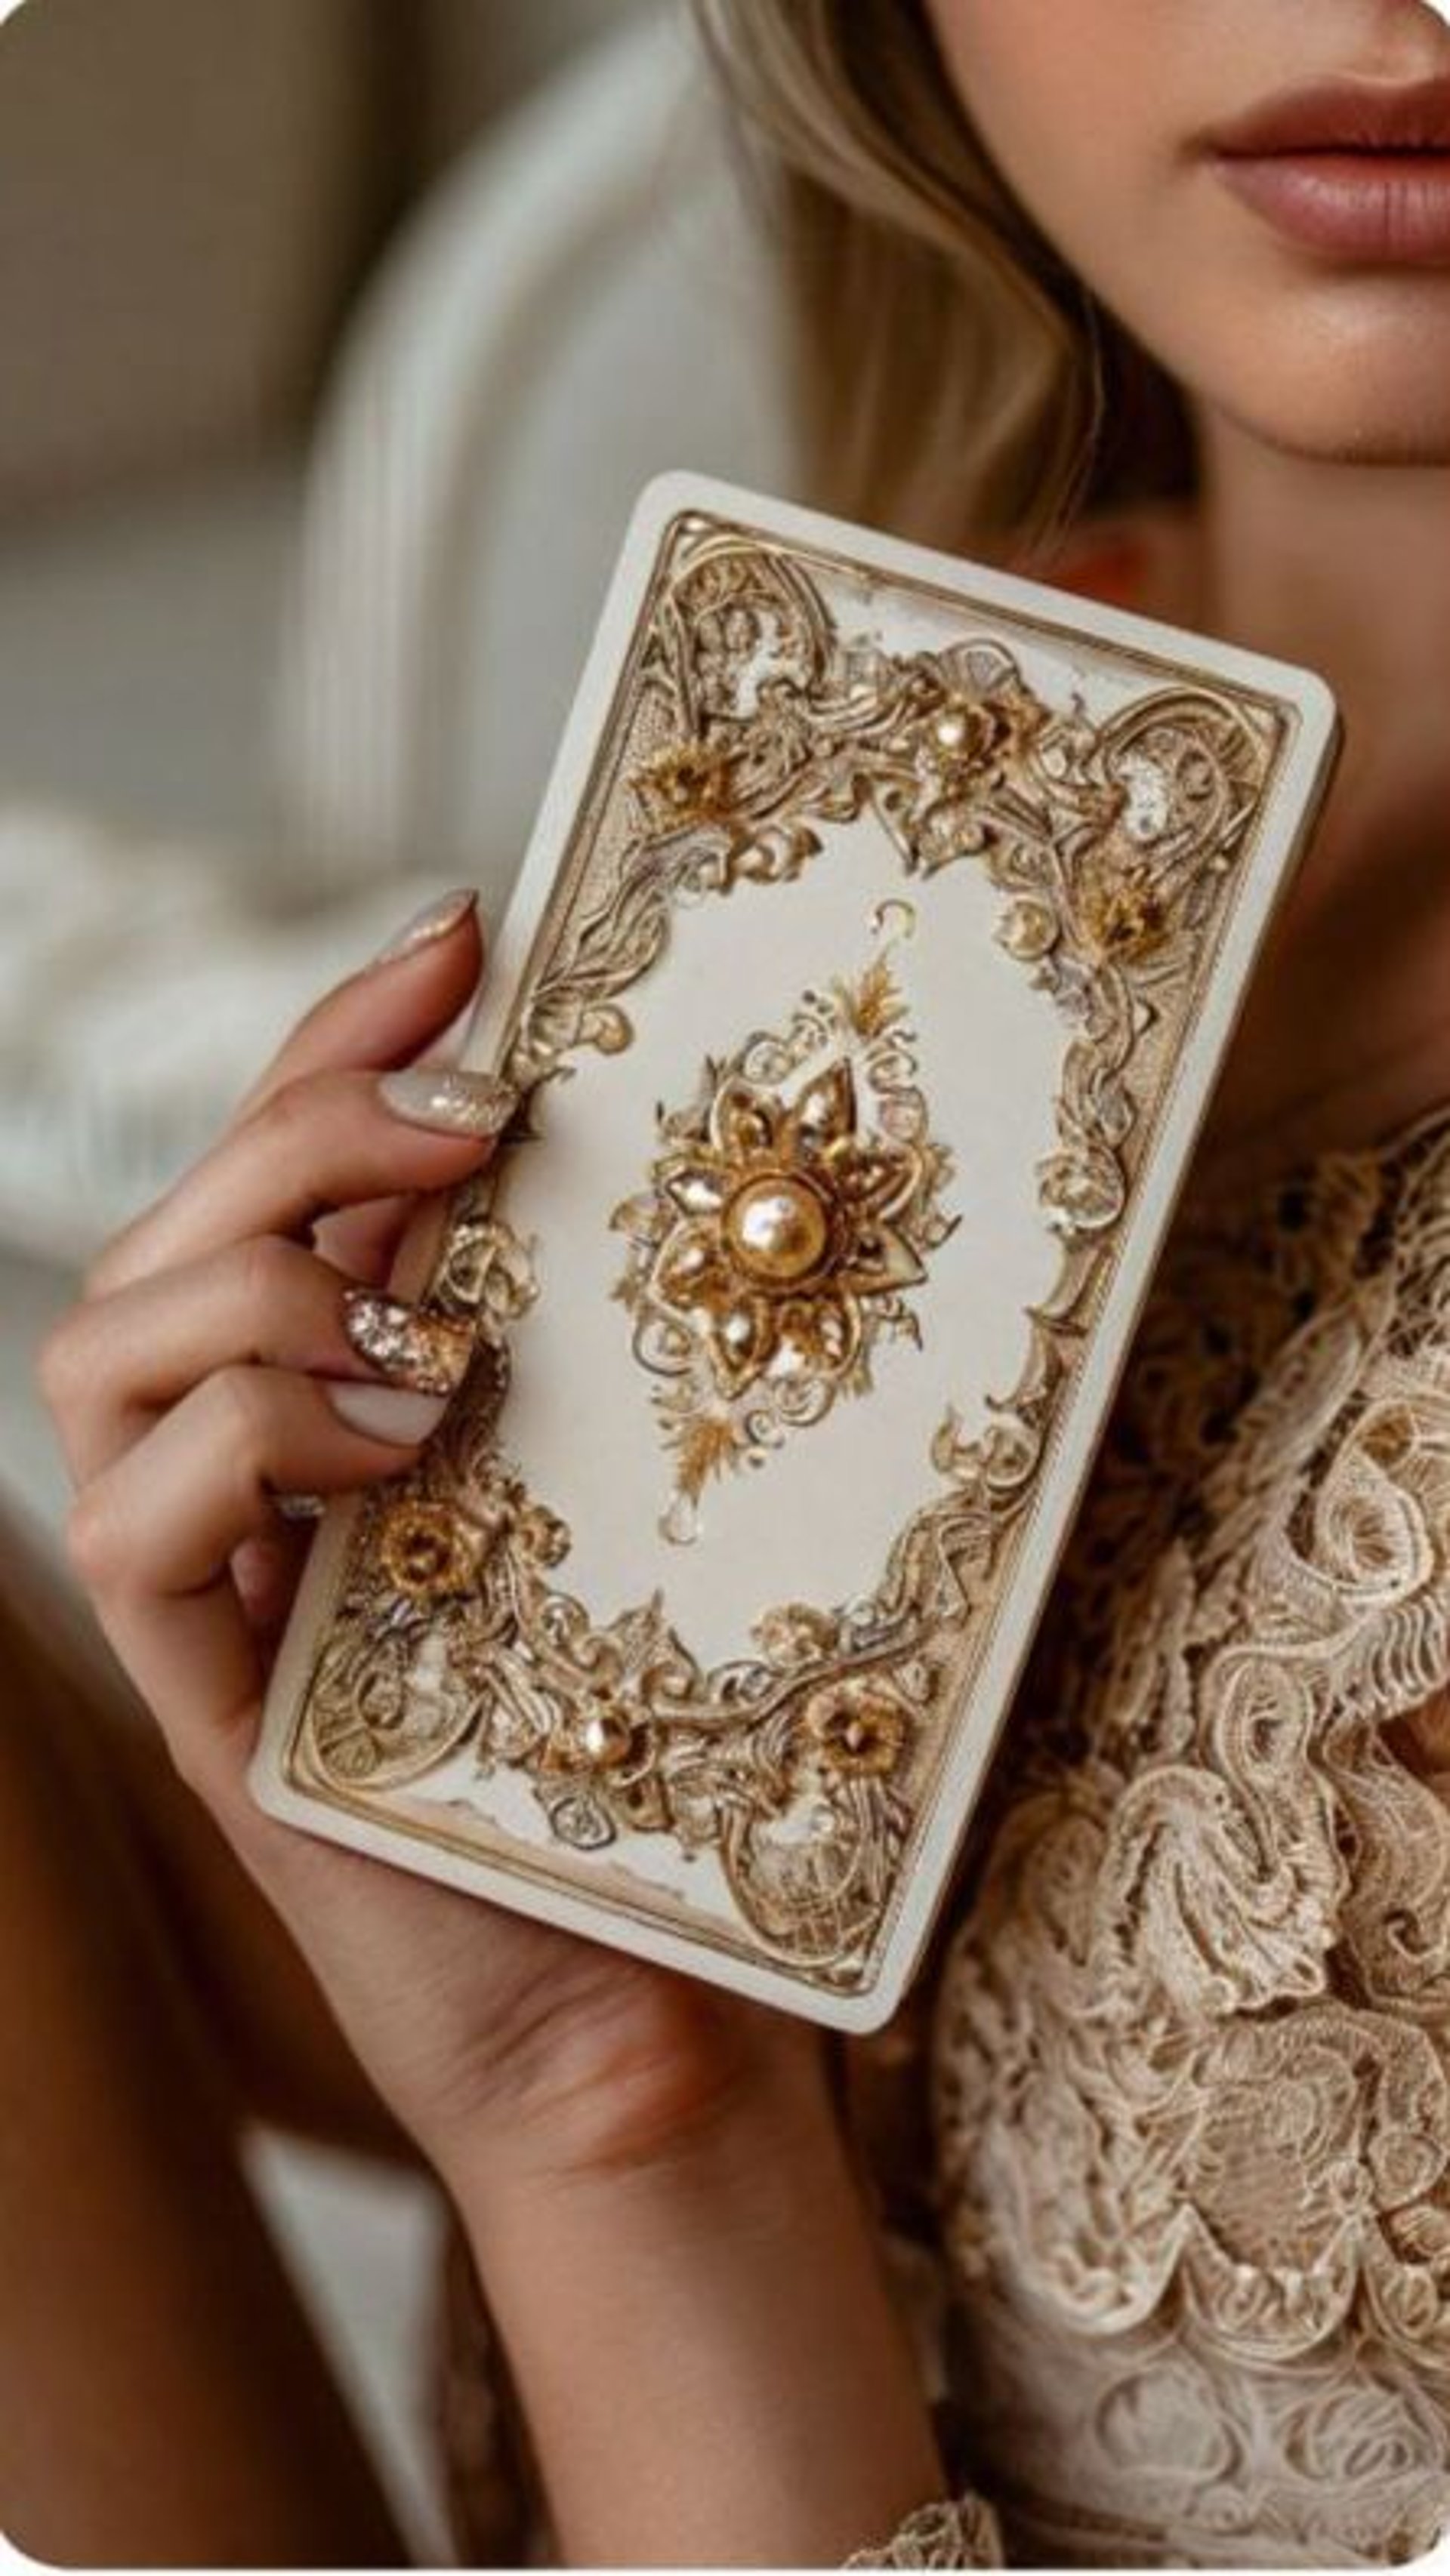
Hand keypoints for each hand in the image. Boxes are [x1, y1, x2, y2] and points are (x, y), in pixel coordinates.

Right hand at [38, 888, 817, 2187]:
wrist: (666, 2006)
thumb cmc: (689, 1751)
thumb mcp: (668, 1492)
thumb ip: (629, 1344)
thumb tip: (712, 1147)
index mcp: (360, 1391)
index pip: (292, 1165)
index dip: (349, 1026)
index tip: (475, 924)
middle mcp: (265, 1470)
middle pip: (173, 1229)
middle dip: (301, 1121)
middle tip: (473, 1107)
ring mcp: (221, 1584)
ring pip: (101, 1349)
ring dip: (259, 1279)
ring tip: (437, 1320)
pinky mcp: (207, 1703)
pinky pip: (122, 1522)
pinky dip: (245, 1437)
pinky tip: (402, 1439)